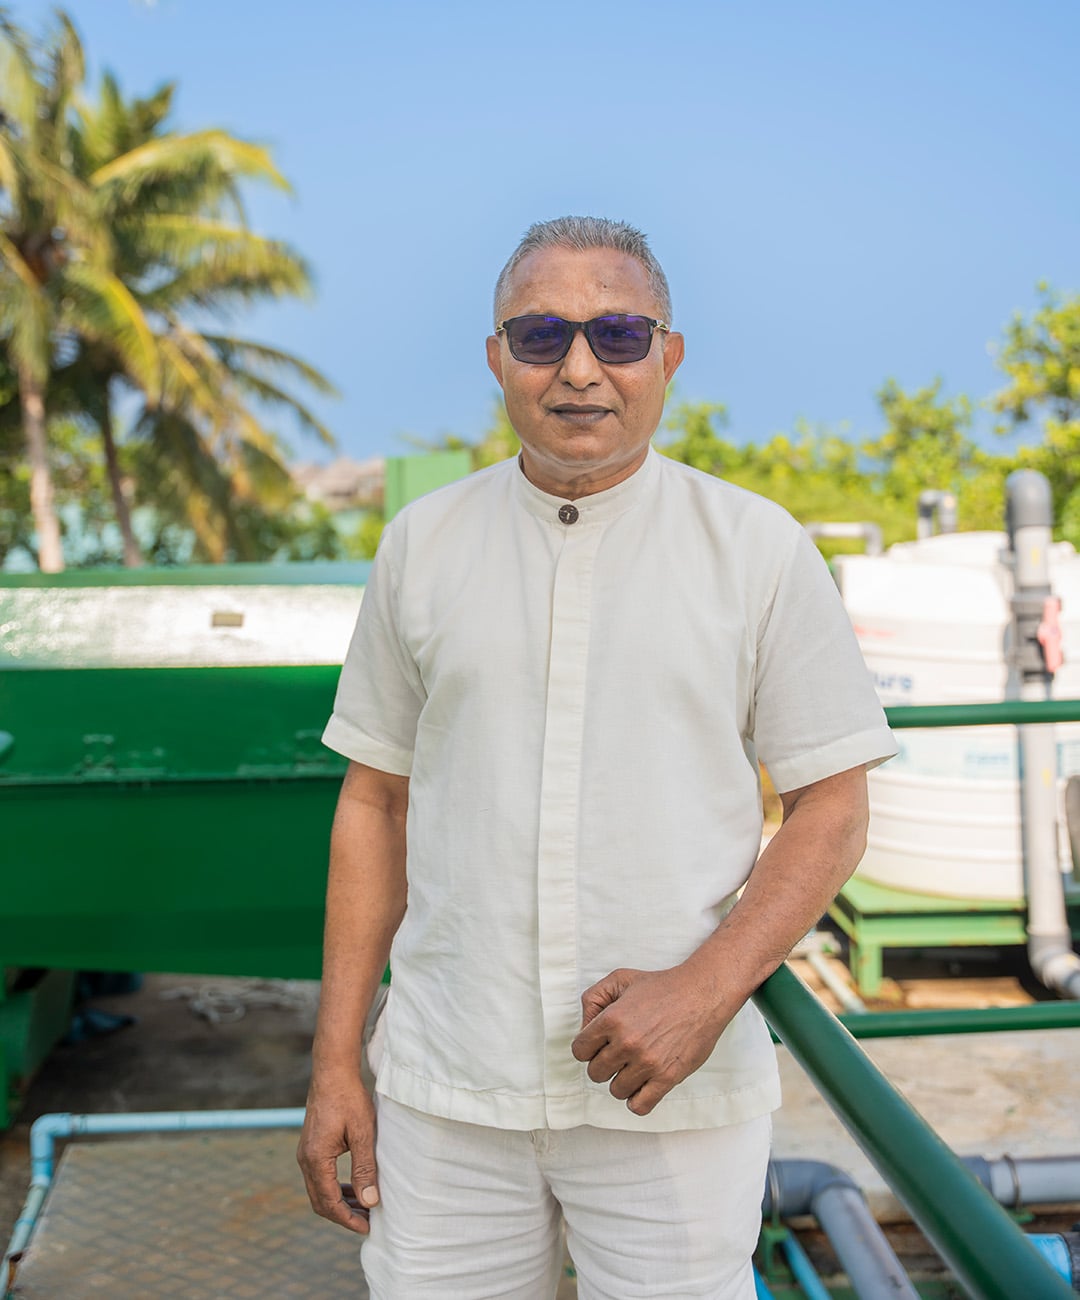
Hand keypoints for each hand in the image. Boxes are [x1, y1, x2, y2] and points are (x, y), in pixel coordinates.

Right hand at [297, 1072, 378, 1233]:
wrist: (332, 1072)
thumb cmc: (349, 1099)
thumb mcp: (362, 1134)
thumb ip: (364, 1168)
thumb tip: (370, 1201)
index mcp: (316, 1159)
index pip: (329, 1202)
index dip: (348, 1219)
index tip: (367, 1227)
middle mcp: (306, 1159)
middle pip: (320, 1201)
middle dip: (343, 1215)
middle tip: (367, 1222)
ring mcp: (306, 1153)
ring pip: (319, 1190)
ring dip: (339, 1202)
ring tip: (363, 1208)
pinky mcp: (311, 1147)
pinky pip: (320, 1177)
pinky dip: (335, 1187)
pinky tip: (353, 1188)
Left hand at [570, 966, 729, 1116]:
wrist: (701, 994)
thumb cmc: (661, 986)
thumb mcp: (620, 979)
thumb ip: (593, 999)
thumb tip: (584, 1029)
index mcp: (612, 1019)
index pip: (579, 1051)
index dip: (587, 1047)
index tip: (599, 1044)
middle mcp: (627, 1043)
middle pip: (595, 1073)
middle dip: (603, 1064)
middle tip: (617, 1054)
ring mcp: (647, 1062)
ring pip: (616, 1090)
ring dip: (621, 1081)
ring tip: (632, 1067)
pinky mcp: (667, 1077)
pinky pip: (640, 1106)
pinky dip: (636, 1101)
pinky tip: (641, 1086)